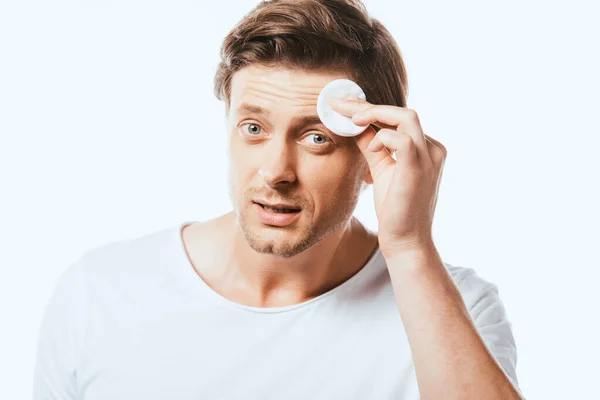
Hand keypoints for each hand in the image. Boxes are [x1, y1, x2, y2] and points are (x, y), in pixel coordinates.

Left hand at [330, 97, 446, 256]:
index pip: (399, 119)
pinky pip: (402, 139)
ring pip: (405, 117)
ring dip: (374, 115)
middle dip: (368, 106)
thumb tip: (356, 125)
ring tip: (352, 121)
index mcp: (425, 148)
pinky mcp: (419, 168)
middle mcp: (432, 149)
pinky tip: (372, 149)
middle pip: (402, 112)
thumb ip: (372, 146)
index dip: (371, 109)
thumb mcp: (381, 169)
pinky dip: (383, 138)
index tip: (344, 105)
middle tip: (339, 105)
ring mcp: (430, 157)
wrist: (406, 241)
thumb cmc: (395, 210)